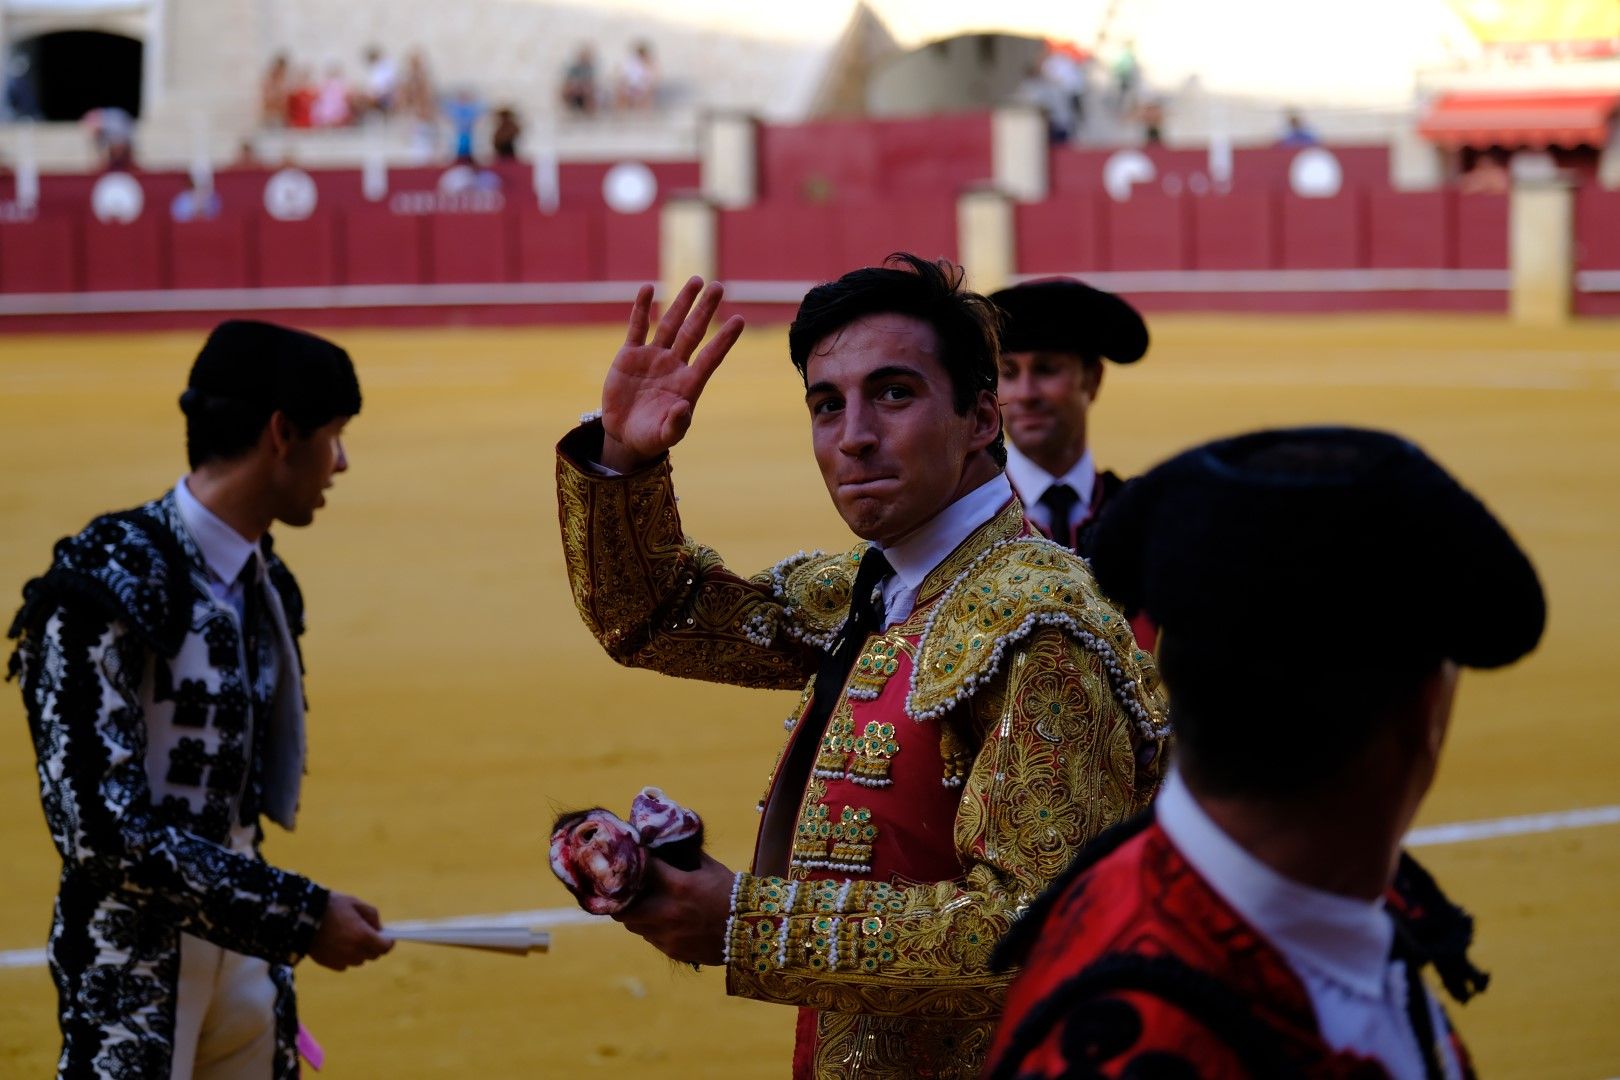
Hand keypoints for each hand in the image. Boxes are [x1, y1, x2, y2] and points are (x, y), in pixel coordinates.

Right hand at [308, 892, 393, 971]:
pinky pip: (345, 964)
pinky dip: (346, 957)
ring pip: (359, 961)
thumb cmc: (331, 906)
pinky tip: (338, 944)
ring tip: (350, 938)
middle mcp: (354, 951)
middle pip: (373, 955)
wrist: (303, 917)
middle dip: (374, 946)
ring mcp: (341, 959)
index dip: (388, 942)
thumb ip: (372, 916)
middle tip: (368, 935)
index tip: (387, 937)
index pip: (385, 947)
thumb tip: (379, 929)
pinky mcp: (330, 964)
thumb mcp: (355, 903)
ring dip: (359, 952)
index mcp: (363, 936)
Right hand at [599, 277, 744, 472]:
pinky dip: (642, 309)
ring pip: (670, 324)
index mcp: (688, 384)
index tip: (739, 320)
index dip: (724, 340)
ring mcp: (653, 357)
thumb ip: (676, 424)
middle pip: (693, 332)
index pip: (710, 357)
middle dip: (705, 310)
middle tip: (718, 286)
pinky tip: (649, 289)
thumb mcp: (665, 436)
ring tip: (696, 280)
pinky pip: (637, 327)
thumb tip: (683, 407)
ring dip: (681, 302)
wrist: (624, 434)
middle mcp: (674, 365)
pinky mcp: (630, 355)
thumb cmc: (651, 437)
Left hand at [613, 851, 735, 966]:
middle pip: (623, 907)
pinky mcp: (672, 951)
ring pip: (633, 925)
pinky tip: (661, 920)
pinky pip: (651, 938)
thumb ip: (687, 856)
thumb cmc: (732, 894)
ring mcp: (667, 935)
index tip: (629, 857)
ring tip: (642, 904)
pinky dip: (651, 928)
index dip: (632, 862)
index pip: (640, 870)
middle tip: (624, 888)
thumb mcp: (711, 868)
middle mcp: (667, 912)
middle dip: (621, 897)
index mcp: (678, 886)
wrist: (752, 932)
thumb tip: (668, 842)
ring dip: (634, 913)